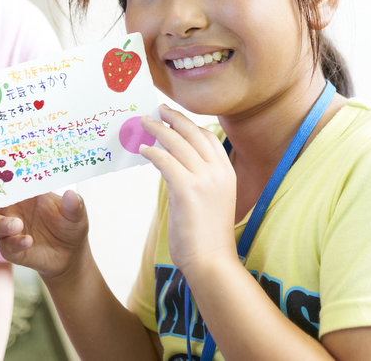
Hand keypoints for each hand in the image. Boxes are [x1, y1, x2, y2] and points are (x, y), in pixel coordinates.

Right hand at [0, 189, 89, 280]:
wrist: (71, 254)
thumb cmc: (70, 225)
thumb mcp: (77, 214)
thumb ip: (74, 205)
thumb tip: (71, 195)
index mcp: (24, 193)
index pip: (4, 182)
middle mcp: (12, 209)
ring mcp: (10, 230)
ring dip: (3, 224)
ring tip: (18, 225)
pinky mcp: (12, 249)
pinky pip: (7, 246)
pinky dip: (15, 243)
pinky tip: (27, 241)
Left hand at [138, 105, 238, 276]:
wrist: (211, 261)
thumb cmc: (206, 236)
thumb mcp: (209, 200)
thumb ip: (195, 180)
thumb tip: (171, 164)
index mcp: (228, 173)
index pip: (209, 138)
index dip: (190, 125)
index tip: (174, 118)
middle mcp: (219, 171)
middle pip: (194, 133)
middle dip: (174, 118)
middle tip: (158, 110)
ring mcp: (205, 179)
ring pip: (178, 143)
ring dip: (158, 130)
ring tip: (144, 124)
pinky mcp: (187, 189)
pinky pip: (165, 160)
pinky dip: (152, 152)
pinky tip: (142, 150)